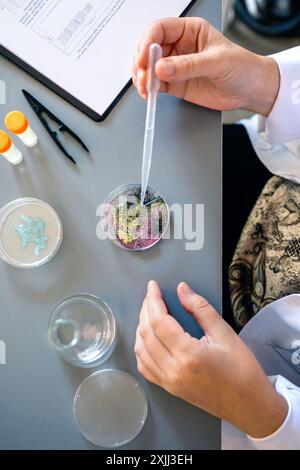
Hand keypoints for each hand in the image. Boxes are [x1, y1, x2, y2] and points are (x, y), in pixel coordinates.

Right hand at [133, 17, 279, 115]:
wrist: (250, 90)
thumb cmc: (241, 67)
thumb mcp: (217, 62)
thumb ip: (188, 65)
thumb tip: (162, 68)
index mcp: (190, 30)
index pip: (159, 29)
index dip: (147, 42)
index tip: (143, 59)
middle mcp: (180, 46)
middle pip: (149, 49)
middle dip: (142, 63)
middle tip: (143, 76)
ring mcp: (176, 66)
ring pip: (150, 68)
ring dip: (143, 78)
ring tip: (146, 88)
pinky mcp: (176, 84)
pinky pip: (157, 84)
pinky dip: (150, 89)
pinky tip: (150, 93)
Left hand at [135, 281, 287, 438]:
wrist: (249, 405)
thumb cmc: (242, 369)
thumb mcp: (225, 333)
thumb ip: (200, 308)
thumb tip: (181, 289)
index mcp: (188, 354)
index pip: (159, 321)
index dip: (153, 300)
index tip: (153, 286)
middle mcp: (173, 370)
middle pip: (146, 333)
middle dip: (146, 310)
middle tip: (151, 295)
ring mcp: (169, 382)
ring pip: (141, 350)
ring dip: (141, 327)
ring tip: (149, 311)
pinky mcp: (169, 389)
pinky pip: (145, 367)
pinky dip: (141, 348)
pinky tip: (147, 337)